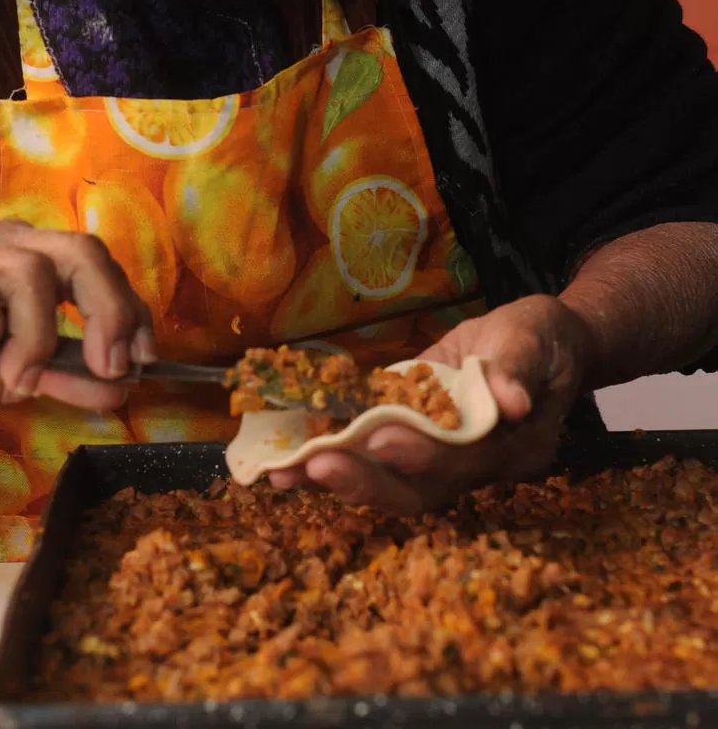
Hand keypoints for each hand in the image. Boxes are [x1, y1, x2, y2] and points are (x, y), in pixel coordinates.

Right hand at [0, 220, 157, 416]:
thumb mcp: (15, 379)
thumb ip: (66, 378)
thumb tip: (120, 389)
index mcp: (36, 258)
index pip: (101, 265)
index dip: (131, 308)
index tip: (145, 358)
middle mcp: (8, 242)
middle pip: (81, 251)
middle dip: (107, 310)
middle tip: (106, 365)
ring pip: (31, 273)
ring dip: (35, 338)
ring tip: (14, 375)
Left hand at [270, 295, 591, 512]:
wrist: (539, 344)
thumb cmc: (539, 336)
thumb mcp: (534, 336)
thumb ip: (517, 366)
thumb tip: (513, 404)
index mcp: (517, 446)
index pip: (466, 458)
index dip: (424, 451)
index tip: (381, 435)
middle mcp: (482, 470)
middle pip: (423, 490)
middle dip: (368, 480)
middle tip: (316, 465)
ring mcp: (449, 467)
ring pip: (395, 489)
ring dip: (341, 482)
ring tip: (286, 473)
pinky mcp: (420, 454)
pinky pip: (378, 469)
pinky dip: (337, 466)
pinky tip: (290, 465)